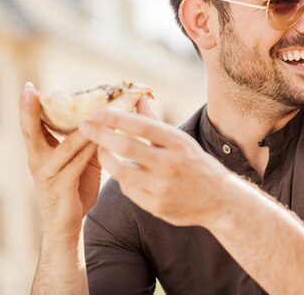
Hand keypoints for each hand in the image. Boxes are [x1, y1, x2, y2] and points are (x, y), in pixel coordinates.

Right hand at [19, 82, 100, 244]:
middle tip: (30, 91)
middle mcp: (38, 161)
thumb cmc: (72, 189)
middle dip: (31, 110)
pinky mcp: (62, 185)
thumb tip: (99, 118)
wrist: (65, 226)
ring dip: (81, 126)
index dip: (29, 106)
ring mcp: (48, 173)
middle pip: (32, 130)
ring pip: (66, 143)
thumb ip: (82, 141)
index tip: (29, 87)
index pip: (31, 125)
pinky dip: (91, 147)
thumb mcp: (76, 161)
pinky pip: (79, 161)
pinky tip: (102, 137)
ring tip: (93, 108)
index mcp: (39, 152)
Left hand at [78, 107, 231, 227]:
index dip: (117, 118)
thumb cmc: (197, 165)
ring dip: (105, 158)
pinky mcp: (156, 206)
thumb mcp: (181, 141)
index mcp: (179, 144)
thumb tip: (137, 99)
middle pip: (126, 147)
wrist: (219, 200)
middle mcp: (171, 164)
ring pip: (121, 171)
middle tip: (84, 126)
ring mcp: (163, 187)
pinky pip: (127, 190)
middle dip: (101, 135)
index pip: (142, 126)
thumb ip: (155, 123)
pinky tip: (120, 171)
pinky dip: (121, 178)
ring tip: (99, 149)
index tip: (97, 112)